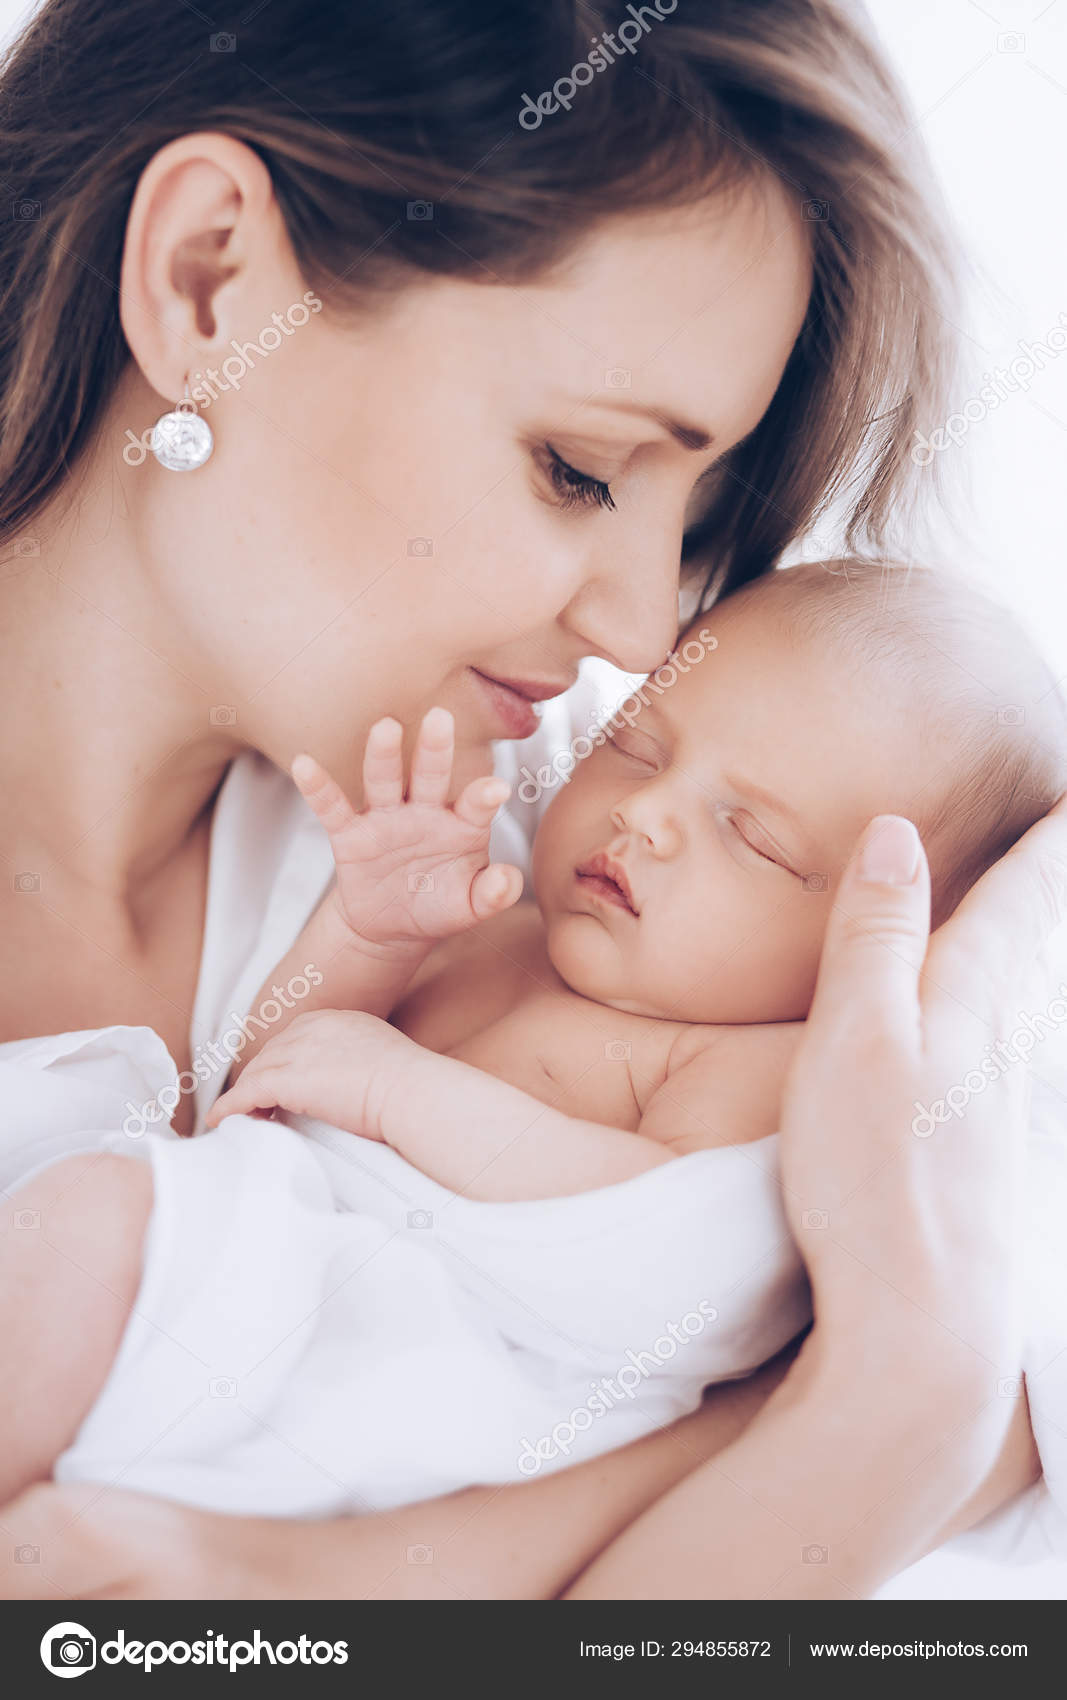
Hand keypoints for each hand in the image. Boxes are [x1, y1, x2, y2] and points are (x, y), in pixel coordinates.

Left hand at [206, 1009, 409, 1134]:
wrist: (411, 1090)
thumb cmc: (410, 1085)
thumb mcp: (381, 1057)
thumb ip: (357, 1061)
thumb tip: (350, 1083)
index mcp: (335, 1020)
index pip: (295, 1040)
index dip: (284, 1065)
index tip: (281, 1089)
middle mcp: (311, 1027)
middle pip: (271, 1054)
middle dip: (261, 1079)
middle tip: (258, 1109)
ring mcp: (296, 1050)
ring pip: (256, 1072)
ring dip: (245, 1096)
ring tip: (241, 1119)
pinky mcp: (285, 1078)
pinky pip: (245, 1094)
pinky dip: (229, 1108)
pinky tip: (221, 1121)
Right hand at [294, 708, 522, 949]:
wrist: (392, 923)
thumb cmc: (439, 905)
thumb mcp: (468, 907)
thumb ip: (492, 894)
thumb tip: (510, 879)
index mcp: (461, 824)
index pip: (475, 805)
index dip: (484, 796)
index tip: (496, 789)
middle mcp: (425, 810)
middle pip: (431, 775)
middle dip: (435, 749)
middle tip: (441, 718)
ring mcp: (386, 817)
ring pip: (384, 780)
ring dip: (383, 755)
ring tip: (385, 727)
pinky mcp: (350, 833)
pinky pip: (333, 807)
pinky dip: (318, 787)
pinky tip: (305, 764)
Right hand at [778, 804, 1066, 1482]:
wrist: (924, 1332)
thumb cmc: (877, 1181)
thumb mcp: (856, 1039)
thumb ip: (877, 937)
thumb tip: (899, 833)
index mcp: (977, 1000)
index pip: (1028, 893)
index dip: (1051, 838)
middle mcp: (1010, 1046)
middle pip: (1048, 941)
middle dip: (1060, 882)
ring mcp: (1008, 1107)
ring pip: (1041, 998)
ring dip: (1050, 943)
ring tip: (1053, 914)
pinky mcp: (991, 1157)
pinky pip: (1025, 1051)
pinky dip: (1031, 1009)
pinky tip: (1015, 1036)